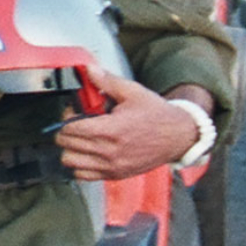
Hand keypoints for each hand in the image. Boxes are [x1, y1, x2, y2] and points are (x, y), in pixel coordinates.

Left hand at [54, 67, 202, 180]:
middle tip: (77, 123)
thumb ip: (107, 81)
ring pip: (70, 162)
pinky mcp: (116, 175)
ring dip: (70, 149)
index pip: (70, 128)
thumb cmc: (157, 115)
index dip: (67, 117)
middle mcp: (110, 152)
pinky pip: (84, 176)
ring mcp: (112, 166)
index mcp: (111, 130)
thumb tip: (89, 69)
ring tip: (81, 138)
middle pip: (66, 144)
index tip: (74, 112)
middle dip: (66, 130)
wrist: (180, 136)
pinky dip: (79, 165)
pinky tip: (87, 153)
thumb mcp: (133, 92)